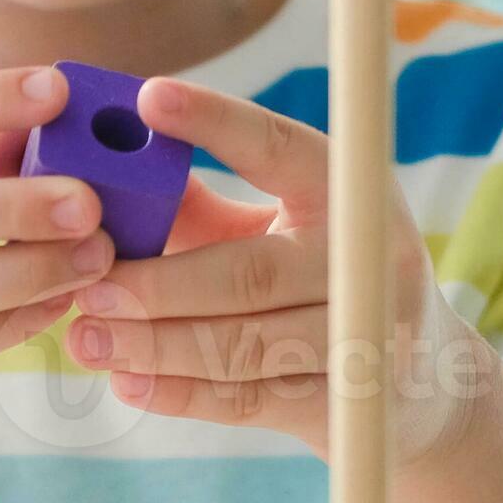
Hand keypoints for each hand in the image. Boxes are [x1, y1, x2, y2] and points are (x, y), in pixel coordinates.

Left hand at [64, 78, 502, 502]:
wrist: (417, 386)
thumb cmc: (311, 282)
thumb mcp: (272, 227)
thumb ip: (193, 202)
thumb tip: (96, 170)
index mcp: (347, 190)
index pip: (279, 146)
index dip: (216, 121)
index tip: (148, 97)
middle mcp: (367, 258)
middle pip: (250, 274)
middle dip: (158, 283)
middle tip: (85, 283)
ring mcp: (366, 336)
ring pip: (244, 346)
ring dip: (156, 344)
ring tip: (85, 339)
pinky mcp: (350, 405)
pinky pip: (250, 400)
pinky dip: (182, 394)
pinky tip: (126, 384)